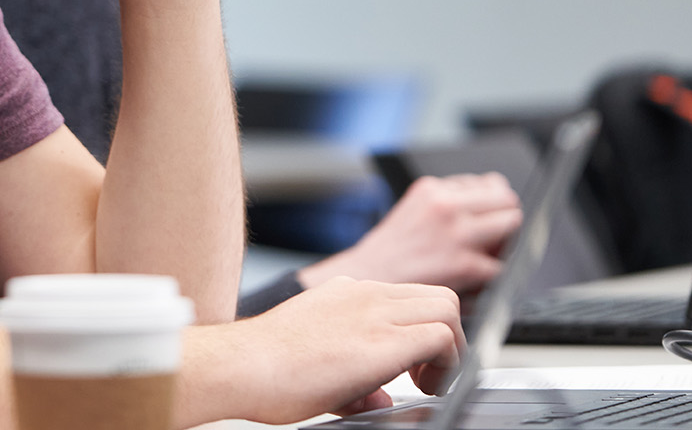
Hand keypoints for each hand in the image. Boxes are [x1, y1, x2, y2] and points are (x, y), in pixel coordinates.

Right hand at [175, 278, 462, 426]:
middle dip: (447, 337)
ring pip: (449, 309)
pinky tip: (424, 388)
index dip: (423, 330)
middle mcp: (364, 294)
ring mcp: (374, 312)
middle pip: (439, 296)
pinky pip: (441, 337)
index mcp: (346, 294)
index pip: (409, 297)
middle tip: (427, 375)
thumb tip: (378, 397)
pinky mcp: (382, 341)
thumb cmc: (263, 368)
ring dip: (451, 350)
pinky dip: (447, 364)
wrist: (240, 366)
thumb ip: (356, 379)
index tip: (416, 364)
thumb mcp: (316, 364)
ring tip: (429, 383)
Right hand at [300, 173, 521, 293]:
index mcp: (432, 189)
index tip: (482, 221)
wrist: (367, 284)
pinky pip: (499, 265)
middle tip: (488, 241)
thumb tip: (492, 194)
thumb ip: (450, 203)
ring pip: (511, 224)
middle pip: (505, 199)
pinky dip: (489, 275)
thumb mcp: (415, 212)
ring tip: (479, 258)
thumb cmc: (391, 255)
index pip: (488, 185)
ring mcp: (456, 232)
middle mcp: (445, 204)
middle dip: (503, 219)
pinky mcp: (464, 264)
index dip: (489, 206)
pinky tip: (469, 280)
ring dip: (502, 244)